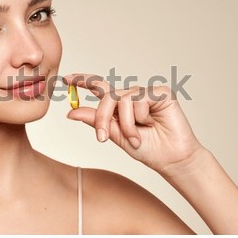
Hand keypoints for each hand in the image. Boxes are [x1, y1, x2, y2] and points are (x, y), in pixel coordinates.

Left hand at [64, 73, 203, 175]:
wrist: (170, 159)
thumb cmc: (147, 148)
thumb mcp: (114, 135)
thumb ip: (95, 121)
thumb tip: (71, 112)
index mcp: (120, 105)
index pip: (100, 87)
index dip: (83, 81)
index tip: (66, 78)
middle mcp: (132, 96)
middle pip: (107, 95)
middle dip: (101, 117)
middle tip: (102, 137)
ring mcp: (146, 93)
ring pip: (123, 100)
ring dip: (126, 125)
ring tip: (138, 137)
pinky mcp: (160, 92)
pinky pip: (139, 99)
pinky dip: (140, 118)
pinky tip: (153, 124)